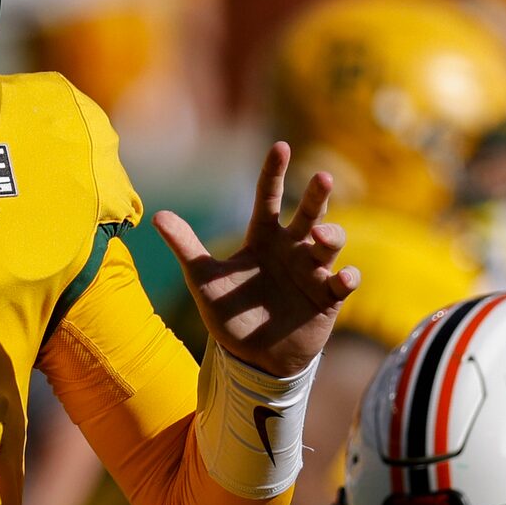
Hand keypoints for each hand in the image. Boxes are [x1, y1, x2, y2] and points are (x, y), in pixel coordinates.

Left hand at [153, 142, 356, 378]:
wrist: (254, 357)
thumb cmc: (231, 315)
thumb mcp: (205, 281)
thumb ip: (186, 248)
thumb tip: (157, 216)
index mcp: (263, 238)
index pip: (269, 198)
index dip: (273, 173)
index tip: (281, 147)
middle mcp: (292, 248)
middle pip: (309, 213)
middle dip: (317, 195)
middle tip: (322, 178)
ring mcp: (313, 272)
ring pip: (331, 242)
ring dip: (331, 235)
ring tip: (321, 237)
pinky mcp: (328, 298)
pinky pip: (344, 282)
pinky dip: (348, 278)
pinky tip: (344, 278)